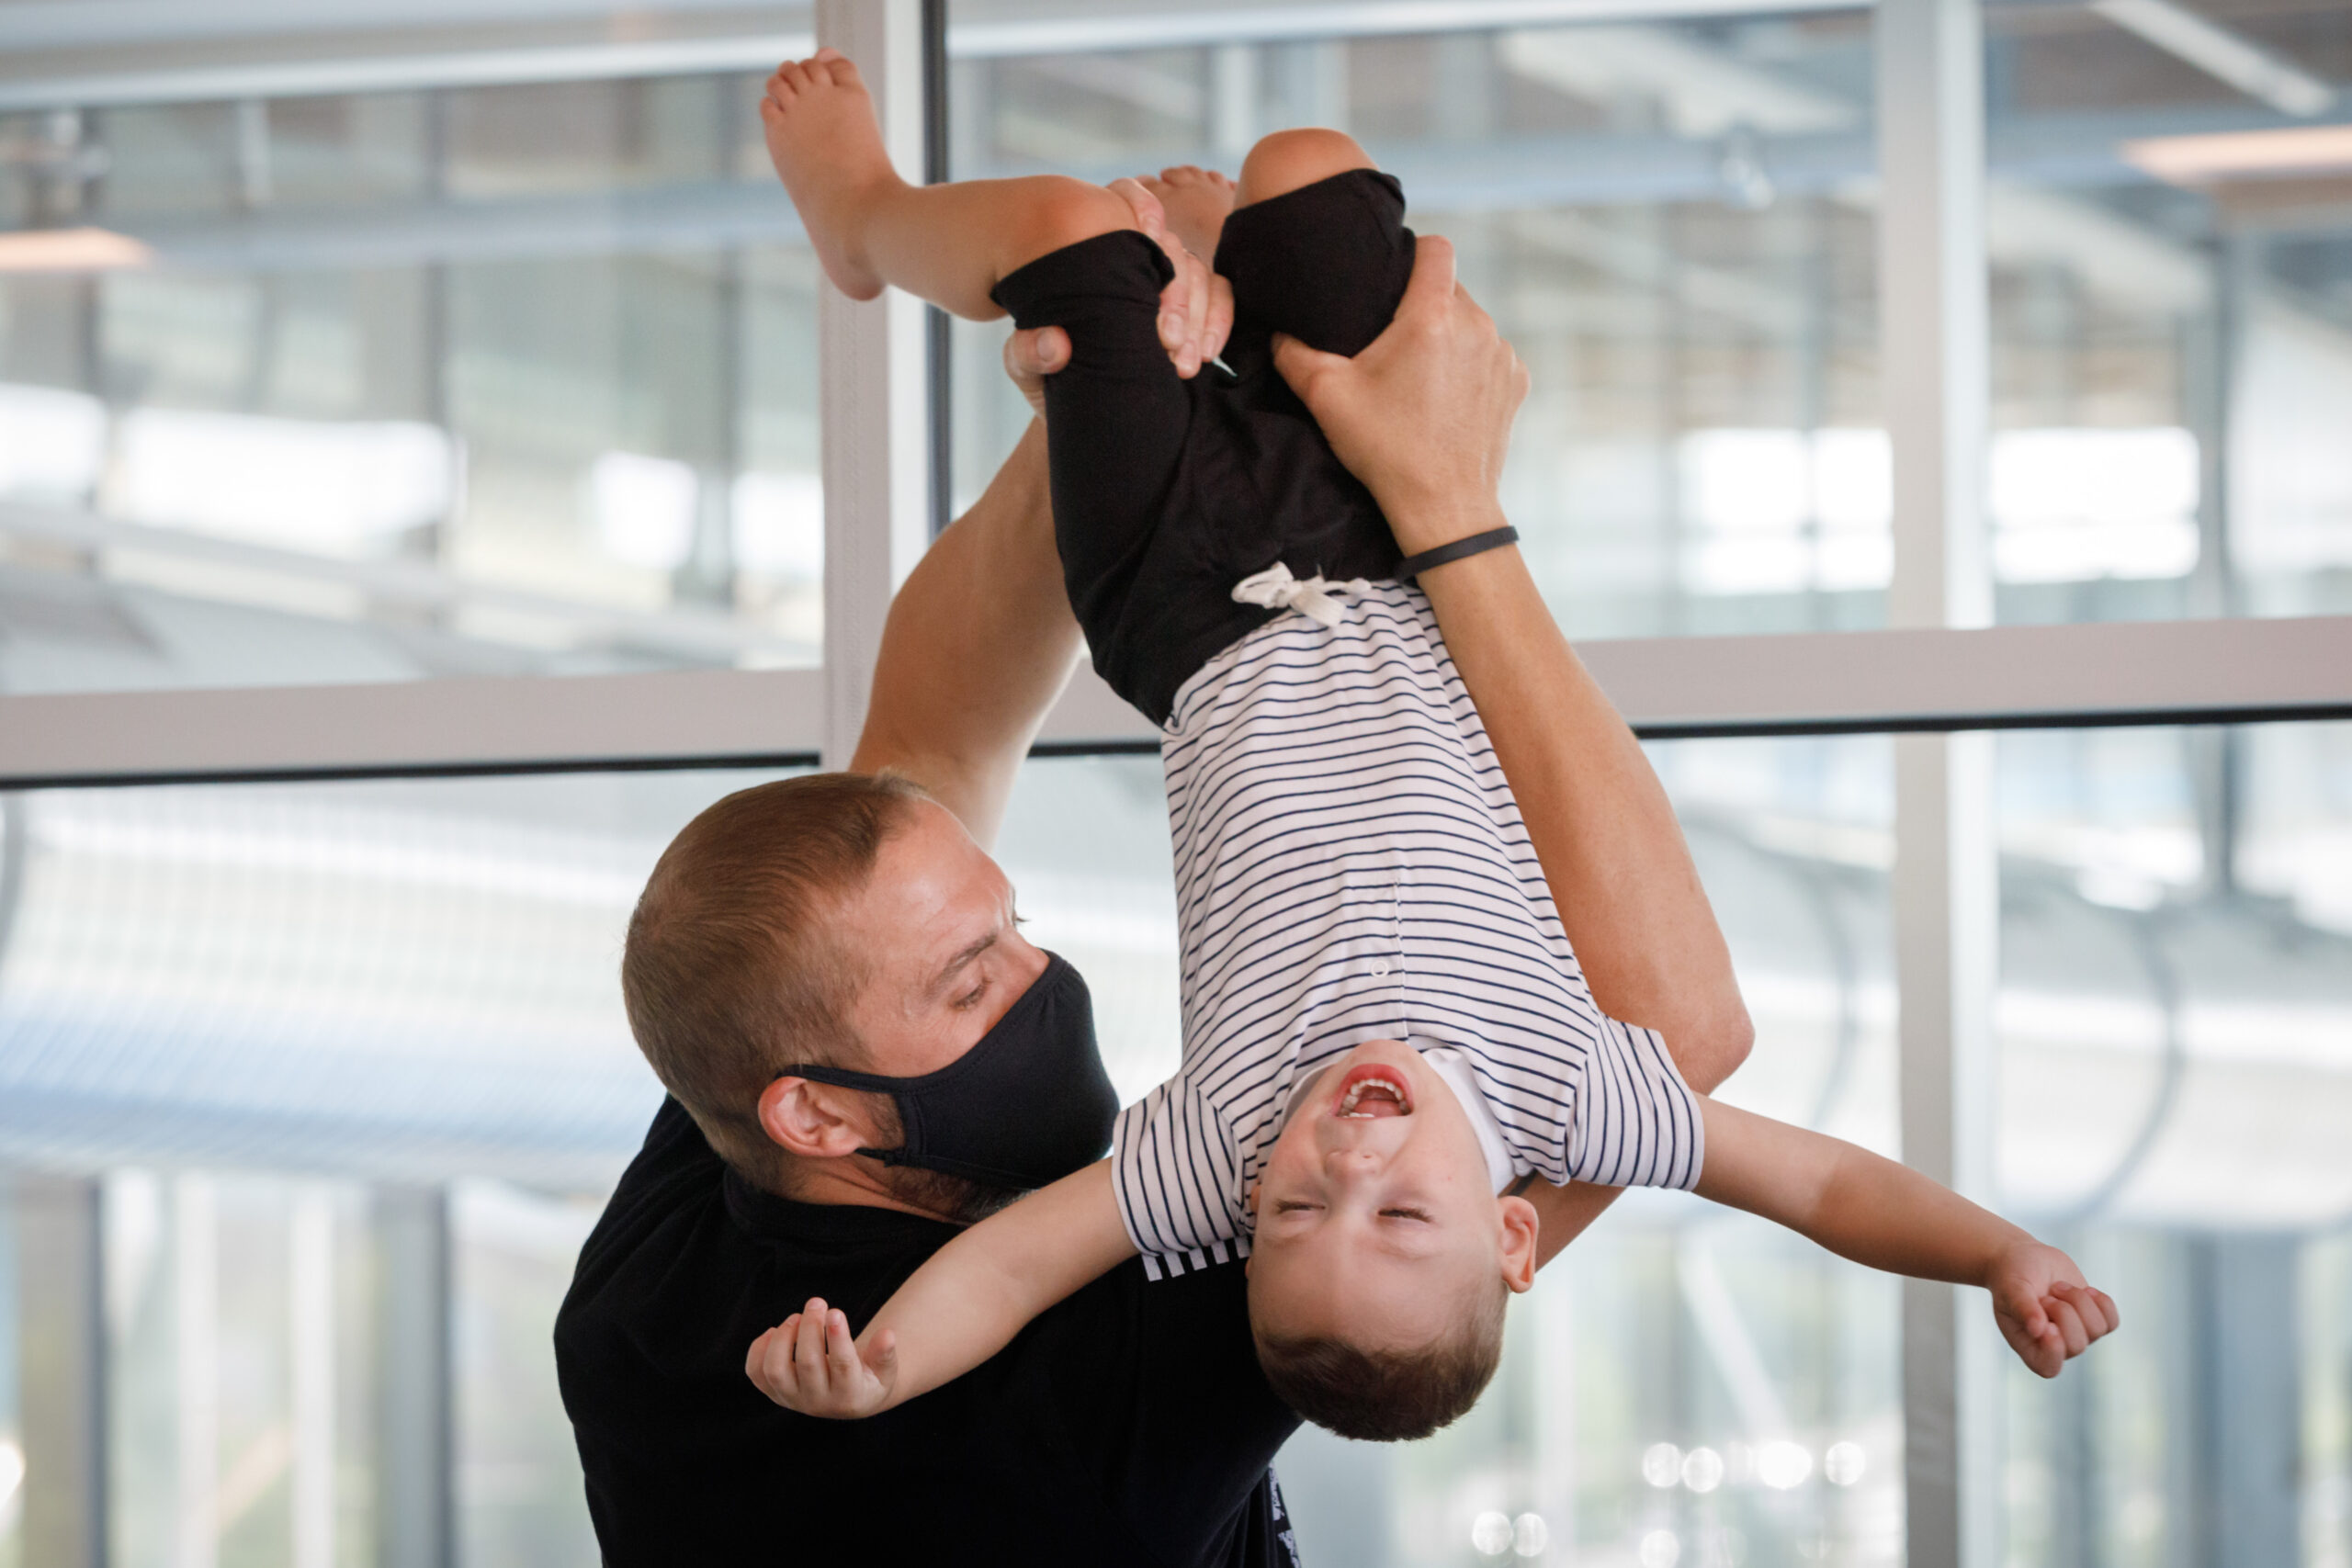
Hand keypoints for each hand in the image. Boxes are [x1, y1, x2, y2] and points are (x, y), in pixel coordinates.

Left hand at [744, 1296, 900, 1418]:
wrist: (847, 1399)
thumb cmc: (869, 1376)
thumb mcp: (885, 1369)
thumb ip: (885, 1353)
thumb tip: (888, 1334)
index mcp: (849, 1396)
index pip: (842, 1366)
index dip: (837, 1338)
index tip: (835, 1311)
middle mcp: (817, 1402)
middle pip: (807, 1363)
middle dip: (810, 1328)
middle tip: (817, 1302)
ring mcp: (792, 1399)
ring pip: (776, 1370)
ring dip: (784, 1337)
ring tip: (798, 1316)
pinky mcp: (774, 1392)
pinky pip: (755, 1373)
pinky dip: (759, 1349)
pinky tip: (776, 1331)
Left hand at [1003, 176, 1233, 416]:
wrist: (1083, 416)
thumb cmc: (1050, 382)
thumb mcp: (1025, 369)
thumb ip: (1026, 353)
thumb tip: (1056, 342)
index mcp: (1091, 252)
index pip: (1123, 199)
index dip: (1140, 206)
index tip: (1148, 235)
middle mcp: (1134, 258)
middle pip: (1168, 245)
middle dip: (1173, 292)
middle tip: (1166, 340)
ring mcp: (1167, 281)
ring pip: (1197, 271)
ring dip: (1197, 316)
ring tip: (1181, 364)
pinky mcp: (1195, 310)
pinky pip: (1221, 296)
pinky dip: (1219, 322)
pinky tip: (1204, 353)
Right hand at [1272, 235, 1529, 554]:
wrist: (1443, 507)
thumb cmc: (1386, 450)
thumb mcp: (1326, 398)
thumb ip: (1294, 353)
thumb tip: (1280, 329)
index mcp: (1432, 317)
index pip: (1436, 248)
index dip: (1412, 250)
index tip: (1394, 272)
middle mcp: (1477, 325)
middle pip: (1450, 287)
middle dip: (1423, 304)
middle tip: (1392, 341)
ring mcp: (1501, 354)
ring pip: (1471, 321)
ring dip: (1448, 336)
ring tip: (1419, 373)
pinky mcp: (1516, 381)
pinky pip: (1489, 354)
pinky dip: (1470, 365)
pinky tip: (1446, 396)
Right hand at [1987, 1243, 2118, 1377]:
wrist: (2027, 1259)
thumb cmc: (2012, 1277)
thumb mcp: (2011, 1288)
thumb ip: (2022, 1308)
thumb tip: (2038, 1330)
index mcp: (2028, 1345)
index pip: (2048, 1367)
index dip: (2054, 1352)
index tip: (2049, 1326)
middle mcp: (2054, 1346)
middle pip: (2077, 1345)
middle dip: (2063, 1312)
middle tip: (2046, 1296)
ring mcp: (2077, 1334)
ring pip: (2096, 1329)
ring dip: (2078, 1300)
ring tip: (2059, 1287)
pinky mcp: (2093, 1320)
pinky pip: (2112, 1321)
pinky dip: (2101, 1302)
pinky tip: (2084, 1290)